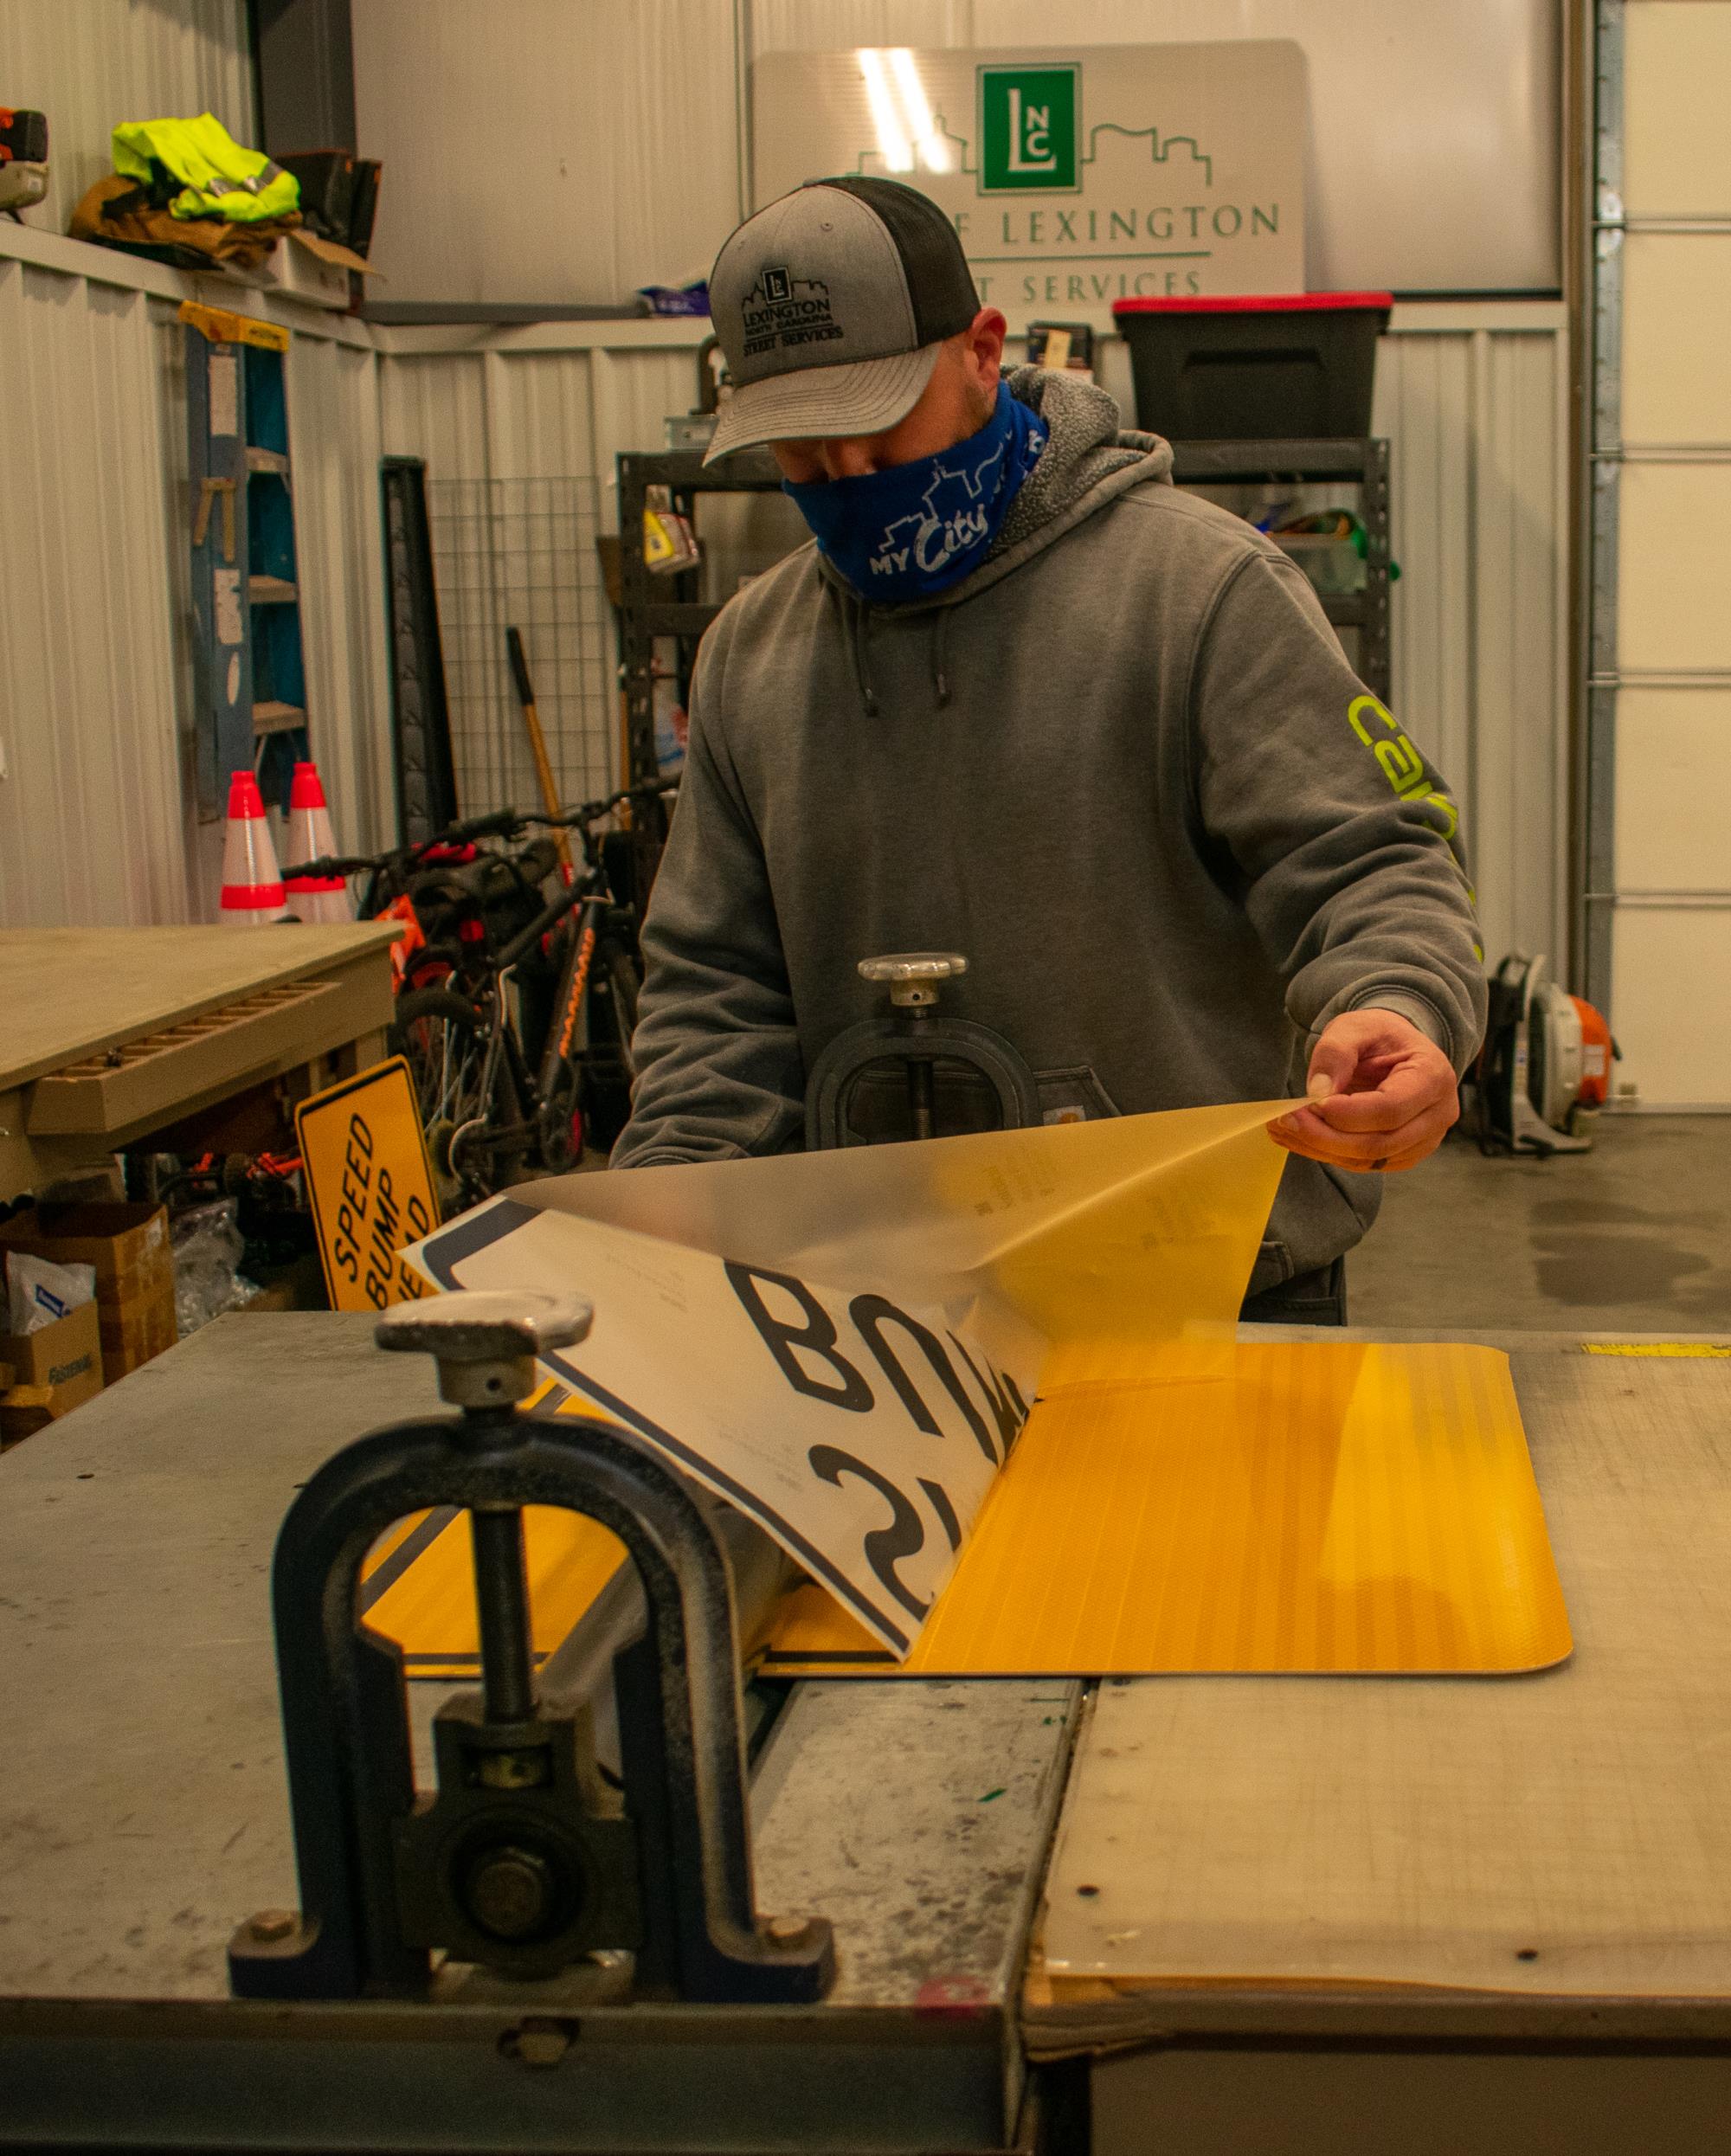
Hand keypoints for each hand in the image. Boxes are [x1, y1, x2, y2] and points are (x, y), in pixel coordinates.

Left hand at [1269, 1008, 1458, 1173]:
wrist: (1395, 1050)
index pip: (1390, 1109)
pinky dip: (1326, 1153)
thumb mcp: (1355, 1026)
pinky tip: (1297, 1137)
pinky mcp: (1403, 1154)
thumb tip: (1318, 1091)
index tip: (1311, 1103)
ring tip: (1281, 1128)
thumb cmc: (1378, 1035)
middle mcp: (1438, 1115)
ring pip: (1368, 1160)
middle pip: (1379, 1143)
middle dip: (1325, 1136)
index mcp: (1433, 1077)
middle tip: (1284, 1120)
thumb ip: (1336, 1051)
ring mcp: (1424, 1141)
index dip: (1347, 1113)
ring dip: (1319, 1148)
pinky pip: (1363, 1164)